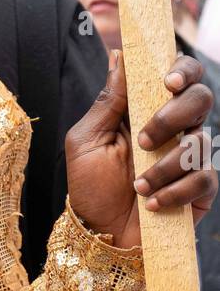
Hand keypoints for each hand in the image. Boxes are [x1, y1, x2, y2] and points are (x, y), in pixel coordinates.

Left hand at [65, 51, 215, 248]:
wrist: (99, 235)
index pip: (179, 75)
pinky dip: (175, 191)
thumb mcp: (86, 141)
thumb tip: (120, 55)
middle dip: (173, 116)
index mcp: (147, 110)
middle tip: (145, 140)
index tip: (167, 81)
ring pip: (201, 141)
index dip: (181, 69)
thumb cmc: (90, 187)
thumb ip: (108, 101)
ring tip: (137, 186)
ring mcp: (191, 157)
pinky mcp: (201, 188)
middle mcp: (175, 128)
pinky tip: (152, 203)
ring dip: (165, 165)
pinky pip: (204, 178)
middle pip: (201, 98)